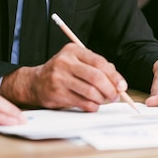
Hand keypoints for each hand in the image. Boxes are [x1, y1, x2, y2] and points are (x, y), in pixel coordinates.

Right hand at [0, 43, 127, 110]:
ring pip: (90, 92)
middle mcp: (65, 62)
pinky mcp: (57, 94)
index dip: (114, 75)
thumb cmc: (62, 71)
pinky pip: (82, 103)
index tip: (122, 85)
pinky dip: (92, 106)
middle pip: (96, 77)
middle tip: (115, 95)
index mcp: (73, 51)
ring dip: (101, 99)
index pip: (99, 62)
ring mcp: (59, 78)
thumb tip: (117, 80)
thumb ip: (97, 66)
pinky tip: (92, 104)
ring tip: (103, 100)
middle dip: (110, 89)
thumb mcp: (77, 61)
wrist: (35, 82)